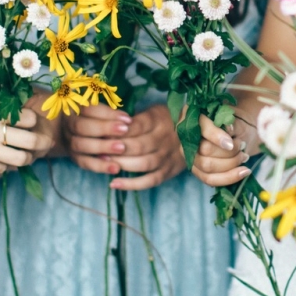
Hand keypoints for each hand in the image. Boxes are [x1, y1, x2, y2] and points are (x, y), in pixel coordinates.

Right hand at [0, 101, 52, 177]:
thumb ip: (1, 110)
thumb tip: (29, 117)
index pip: (29, 118)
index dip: (34, 122)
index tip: (33, 124)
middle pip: (32, 141)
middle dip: (43, 143)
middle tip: (45, 144)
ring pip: (22, 159)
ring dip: (28, 158)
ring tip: (25, 155)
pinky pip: (4, 169)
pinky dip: (7, 165)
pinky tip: (2, 160)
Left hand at [66, 105, 185, 190]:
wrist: (197, 134)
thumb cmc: (167, 120)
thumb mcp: (155, 110)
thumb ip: (136, 118)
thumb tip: (109, 123)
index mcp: (160, 120)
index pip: (138, 125)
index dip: (120, 129)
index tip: (104, 131)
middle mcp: (166, 139)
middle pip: (139, 145)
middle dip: (116, 148)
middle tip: (98, 148)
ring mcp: (168, 157)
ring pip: (143, 163)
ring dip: (121, 164)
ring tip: (104, 162)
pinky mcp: (169, 172)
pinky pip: (149, 181)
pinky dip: (131, 185)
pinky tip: (113, 184)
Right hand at [192, 114, 252, 187]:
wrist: (238, 134)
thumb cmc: (235, 124)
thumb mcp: (235, 119)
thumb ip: (231, 123)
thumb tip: (228, 129)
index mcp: (193, 117)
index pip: (202, 128)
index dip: (216, 136)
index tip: (231, 144)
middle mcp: (187, 137)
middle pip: (204, 150)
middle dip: (228, 152)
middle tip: (243, 145)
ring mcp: (190, 156)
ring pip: (208, 167)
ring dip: (231, 164)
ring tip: (244, 156)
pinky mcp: (198, 171)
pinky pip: (211, 179)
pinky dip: (229, 177)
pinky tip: (244, 172)